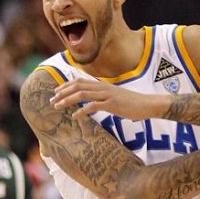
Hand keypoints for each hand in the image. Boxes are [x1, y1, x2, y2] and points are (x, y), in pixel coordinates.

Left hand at [50, 78, 164, 119]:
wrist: (148, 104)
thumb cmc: (132, 103)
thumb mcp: (114, 97)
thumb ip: (102, 96)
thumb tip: (92, 100)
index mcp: (102, 85)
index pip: (80, 81)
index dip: (66, 85)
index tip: (56, 92)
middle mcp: (102, 87)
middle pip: (77, 86)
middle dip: (62, 92)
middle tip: (52, 100)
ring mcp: (107, 95)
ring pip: (82, 94)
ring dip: (67, 100)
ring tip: (57, 107)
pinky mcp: (112, 104)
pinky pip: (93, 106)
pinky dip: (82, 111)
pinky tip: (75, 117)